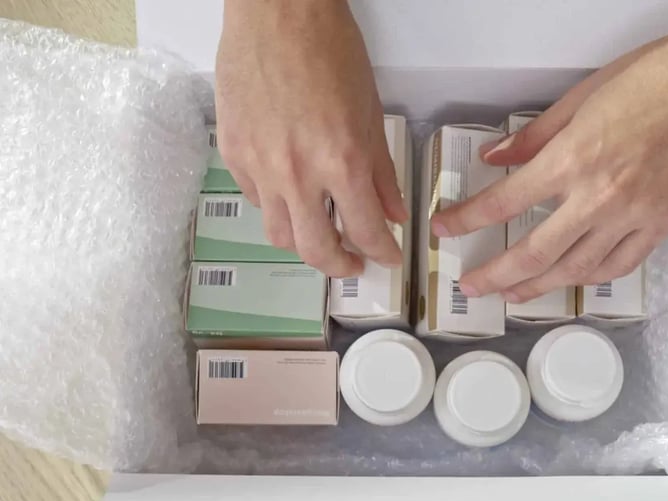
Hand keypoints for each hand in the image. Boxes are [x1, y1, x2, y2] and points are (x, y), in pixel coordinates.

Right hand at [215, 1, 406, 277]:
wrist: (276, 14)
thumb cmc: (329, 51)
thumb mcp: (370, 113)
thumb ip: (381, 171)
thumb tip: (392, 212)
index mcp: (341, 162)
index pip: (366, 231)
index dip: (382, 252)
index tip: (387, 257)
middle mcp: (298, 175)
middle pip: (315, 250)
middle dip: (340, 266)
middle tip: (352, 263)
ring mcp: (260, 167)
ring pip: (279, 234)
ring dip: (304, 242)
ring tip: (319, 232)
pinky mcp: (233, 154)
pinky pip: (255, 199)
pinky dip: (277, 206)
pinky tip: (290, 191)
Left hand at [431, 18, 667, 302]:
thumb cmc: (654, 79)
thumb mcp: (580, 98)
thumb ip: (533, 137)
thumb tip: (495, 157)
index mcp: (573, 158)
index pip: (504, 202)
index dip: (467, 220)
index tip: (445, 229)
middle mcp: (599, 196)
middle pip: (534, 252)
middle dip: (495, 274)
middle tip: (471, 285)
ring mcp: (633, 216)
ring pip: (575, 269)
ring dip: (537, 286)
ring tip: (512, 294)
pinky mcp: (662, 225)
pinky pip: (618, 265)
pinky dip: (588, 278)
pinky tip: (569, 279)